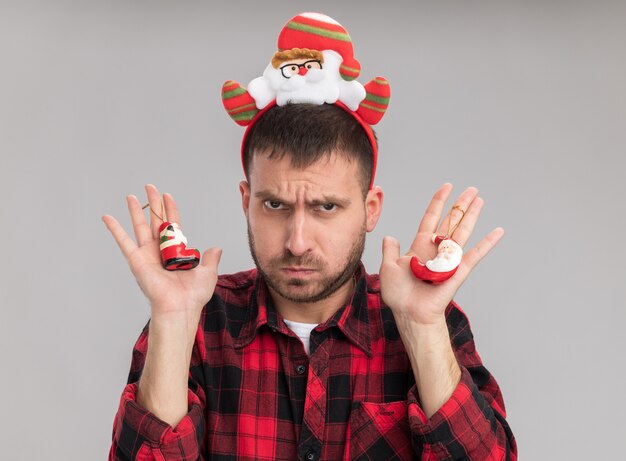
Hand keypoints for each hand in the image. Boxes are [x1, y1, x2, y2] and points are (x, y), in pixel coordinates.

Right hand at [102, 184, 221, 324]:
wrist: (180, 307)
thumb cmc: (193, 295)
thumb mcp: (208, 272)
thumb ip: (210, 259)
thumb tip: (216, 249)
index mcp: (176, 251)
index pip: (173, 224)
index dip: (170, 209)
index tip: (167, 195)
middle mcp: (160, 250)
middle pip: (156, 220)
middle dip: (153, 203)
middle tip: (150, 187)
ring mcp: (147, 254)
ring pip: (140, 226)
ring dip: (136, 210)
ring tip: (132, 196)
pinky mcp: (137, 260)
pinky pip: (123, 241)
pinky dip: (114, 229)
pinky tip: (107, 217)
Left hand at [380, 183, 502, 325]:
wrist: (409, 313)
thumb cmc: (398, 294)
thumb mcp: (388, 267)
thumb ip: (390, 250)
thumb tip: (389, 237)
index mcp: (420, 246)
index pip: (431, 218)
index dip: (438, 202)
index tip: (447, 187)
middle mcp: (436, 249)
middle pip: (451, 221)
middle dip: (460, 205)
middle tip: (472, 190)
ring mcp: (448, 259)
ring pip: (462, 231)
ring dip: (472, 215)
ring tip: (480, 199)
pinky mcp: (458, 270)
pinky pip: (474, 254)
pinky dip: (487, 243)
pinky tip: (498, 231)